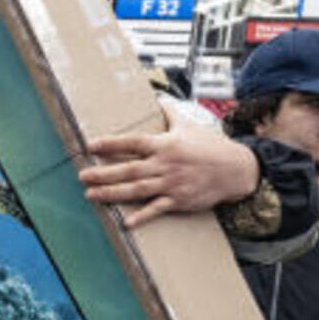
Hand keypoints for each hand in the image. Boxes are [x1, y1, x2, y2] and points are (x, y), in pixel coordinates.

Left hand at [79, 98, 261, 227]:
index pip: (133, 142)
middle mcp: (166, 164)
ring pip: (137, 189)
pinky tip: (126, 222)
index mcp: (166, 144)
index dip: (112, 144)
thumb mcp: (190, 125)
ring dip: (113, 193)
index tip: (91, 145)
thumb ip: (171, 112)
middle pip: (129, 169)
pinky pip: (157, 209)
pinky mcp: (179, 200)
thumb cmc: (211, 146)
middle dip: (104, 173)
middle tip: (82, 176)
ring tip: (91, 195)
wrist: (236, 169)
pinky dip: (142, 215)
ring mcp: (172, 183)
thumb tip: (159, 97)